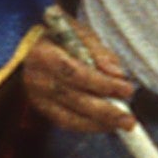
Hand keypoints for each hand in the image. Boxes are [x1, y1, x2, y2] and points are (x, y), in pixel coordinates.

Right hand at [22, 21, 138, 135]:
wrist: (27, 46)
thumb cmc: (58, 36)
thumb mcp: (78, 32)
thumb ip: (98, 52)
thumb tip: (117, 74)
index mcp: (44, 55)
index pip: (76, 74)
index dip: (102, 84)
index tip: (126, 89)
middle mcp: (37, 79)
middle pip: (74, 100)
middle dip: (106, 112)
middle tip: (129, 120)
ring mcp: (37, 97)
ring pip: (69, 117)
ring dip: (99, 123)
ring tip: (121, 125)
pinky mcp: (41, 108)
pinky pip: (65, 122)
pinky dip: (87, 126)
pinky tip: (105, 125)